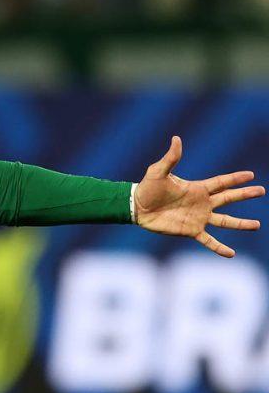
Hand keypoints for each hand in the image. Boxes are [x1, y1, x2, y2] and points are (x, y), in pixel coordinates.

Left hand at [135, 136, 263, 256]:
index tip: (250, 175)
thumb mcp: (158, 171)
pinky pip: (209, 240)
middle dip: (245, 194)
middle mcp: (201, 203)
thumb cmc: (147, 188)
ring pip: (225, 221)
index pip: (221, 182)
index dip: (235, 179)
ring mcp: (198, 218)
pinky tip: (231, 254)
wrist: (136, 207)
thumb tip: (176, 138)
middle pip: (228, 198)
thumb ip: (170, 158)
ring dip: (240, 224)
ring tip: (256, 225)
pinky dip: (219, 248)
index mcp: (197, 188)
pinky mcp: (190, 231)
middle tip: (261, 191)